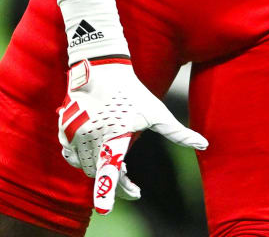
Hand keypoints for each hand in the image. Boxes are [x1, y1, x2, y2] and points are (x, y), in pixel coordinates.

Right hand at [58, 58, 207, 216]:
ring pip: (84, 165)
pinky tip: (96, 151)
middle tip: (131, 182)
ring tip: (114, 164)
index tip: (118, 203)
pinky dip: (82, 158)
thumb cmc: (133, 91)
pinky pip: (70, 153)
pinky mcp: (64, 128)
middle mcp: (90, 138)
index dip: (114, 192)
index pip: (111, 173)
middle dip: (114, 180)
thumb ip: (178, 133)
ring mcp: (73, 134)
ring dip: (98, 169)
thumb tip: (204, 145)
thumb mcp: (156, 112)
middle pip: (99, 173)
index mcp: (113, 137)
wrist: (102, 65)